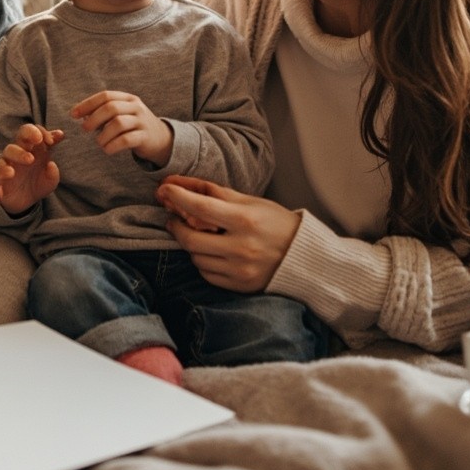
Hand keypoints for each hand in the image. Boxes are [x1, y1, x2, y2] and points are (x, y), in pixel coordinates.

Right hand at [0, 123, 62, 213]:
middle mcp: (14, 157)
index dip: (37, 132)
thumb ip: (53, 171)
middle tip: (31, 159)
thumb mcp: (50, 178)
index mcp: (28, 149)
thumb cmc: (38, 182)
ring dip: (5, 168)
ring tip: (12, 173)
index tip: (51, 141)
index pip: (27, 132)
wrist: (28, 201)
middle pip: (12, 147)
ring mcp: (5, 170)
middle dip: (20, 152)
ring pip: (1, 164)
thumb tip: (51, 164)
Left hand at [71, 90, 172, 164]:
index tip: (73, 114)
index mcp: (128, 98)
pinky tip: (107, 150)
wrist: (161, 139)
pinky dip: (113, 145)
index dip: (87, 104)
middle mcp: (136, 107)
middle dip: (94, 118)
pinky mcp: (145, 137)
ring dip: (103, 135)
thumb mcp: (122, 114)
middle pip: (111, 108)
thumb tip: (80, 115)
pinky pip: (127, 140)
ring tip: (99, 142)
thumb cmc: (134, 126)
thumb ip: (104, 112)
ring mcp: (142, 122)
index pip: (105, 96)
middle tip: (85, 129)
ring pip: (118, 123)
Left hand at [156, 176, 300, 292]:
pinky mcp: (239, 285)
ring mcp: (240, 270)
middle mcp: (241, 247)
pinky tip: (210, 251)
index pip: (200, 207)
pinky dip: (203, 261)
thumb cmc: (275, 222)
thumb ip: (215, 193)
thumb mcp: (250, 201)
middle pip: (190, 238)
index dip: (177, 196)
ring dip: (190, 244)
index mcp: (244, 220)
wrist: (304, 256)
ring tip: (197, 233)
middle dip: (175, 225)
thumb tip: (181, 184)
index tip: (165, 189)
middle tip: (173, 217)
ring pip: (195, 258)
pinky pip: (206, 274)